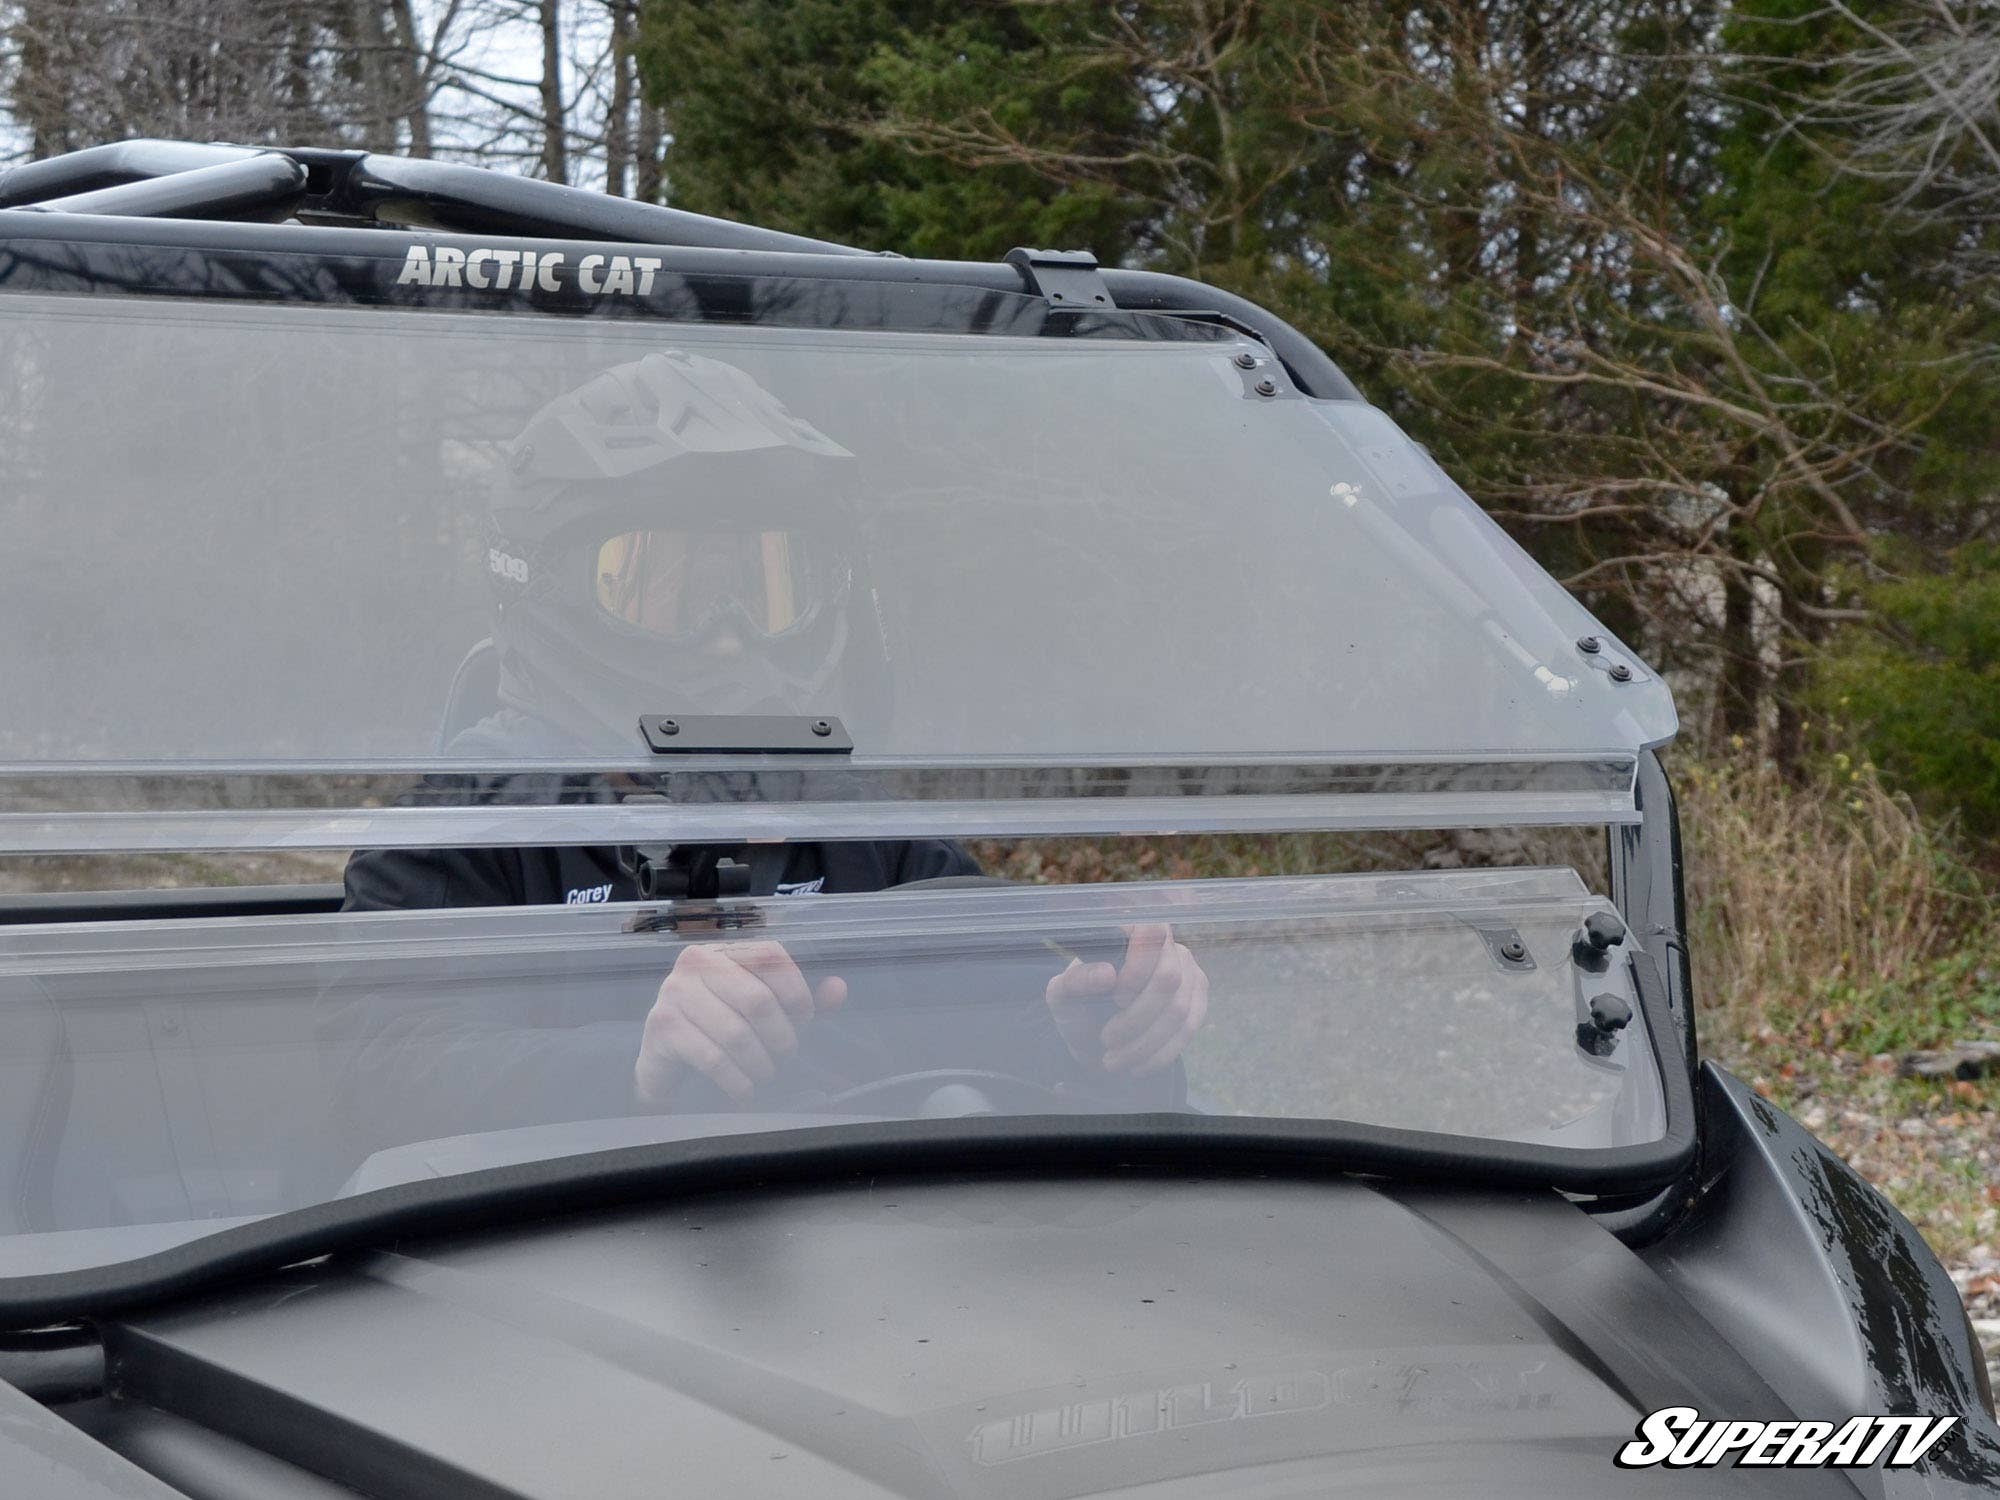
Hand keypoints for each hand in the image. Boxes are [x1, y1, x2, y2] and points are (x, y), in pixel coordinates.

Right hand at [634, 941, 846, 1107]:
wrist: (664, 1057)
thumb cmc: (718, 1026)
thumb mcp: (760, 1009)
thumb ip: (799, 999)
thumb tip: (839, 989)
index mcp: (724, 950)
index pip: (770, 956)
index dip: (796, 990)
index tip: (805, 1019)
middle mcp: (695, 962)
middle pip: (757, 998)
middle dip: (781, 1035)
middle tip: (787, 1055)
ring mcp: (674, 993)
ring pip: (736, 1033)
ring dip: (760, 1063)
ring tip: (766, 1074)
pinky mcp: (662, 1027)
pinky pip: (712, 1058)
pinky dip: (737, 1080)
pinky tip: (744, 1090)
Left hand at [1044, 924, 1208, 1076]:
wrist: (1096, 1040)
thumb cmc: (1078, 1008)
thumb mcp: (1062, 996)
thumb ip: (1075, 981)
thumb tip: (1108, 974)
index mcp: (1131, 929)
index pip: (1152, 930)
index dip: (1139, 964)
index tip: (1115, 997)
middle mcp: (1167, 945)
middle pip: (1168, 978)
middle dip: (1136, 1018)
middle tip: (1107, 1039)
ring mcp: (1188, 971)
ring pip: (1179, 1008)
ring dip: (1144, 1042)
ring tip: (1114, 1060)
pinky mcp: (1198, 999)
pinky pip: (1189, 1028)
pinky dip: (1160, 1053)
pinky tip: (1137, 1065)